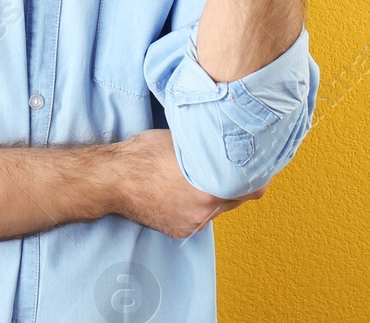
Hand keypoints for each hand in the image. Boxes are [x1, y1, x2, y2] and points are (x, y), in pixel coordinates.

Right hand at [108, 130, 267, 237]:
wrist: (111, 179)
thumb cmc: (142, 154)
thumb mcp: (181, 139)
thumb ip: (208, 145)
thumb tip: (225, 137)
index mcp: (209, 188)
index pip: (253, 189)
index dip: (257, 176)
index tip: (257, 166)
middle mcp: (204, 211)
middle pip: (235, 199)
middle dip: (233, 184)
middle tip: (227, 166)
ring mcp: (191, 224)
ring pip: (215, 209)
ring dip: (212, 195)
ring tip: (197, 177)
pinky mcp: (179, 231)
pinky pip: (197, 217)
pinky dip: (195, 206)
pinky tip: (181, 190)